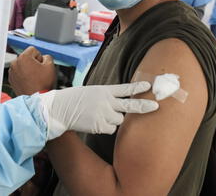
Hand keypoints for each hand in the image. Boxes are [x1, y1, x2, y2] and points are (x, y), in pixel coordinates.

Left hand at [9, 47, 55, 95]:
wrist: (37, 100)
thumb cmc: (43, 84)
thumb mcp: (51, 66)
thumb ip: (47, 57)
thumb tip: (44, 58)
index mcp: (23, 58)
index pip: (33, 50)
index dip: (40, 57)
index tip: (41, 66)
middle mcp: (14, 63)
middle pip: (26, 57)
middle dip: (33, 63)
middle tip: (39, 73)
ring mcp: (11, 72)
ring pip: (22, 65)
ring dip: (28, 69)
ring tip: (34, 78)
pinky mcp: (11, 80)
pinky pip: (18, 73)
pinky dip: (23, 76)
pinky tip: (30, 82)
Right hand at [38, 82, 158, 139]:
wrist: (60, 109)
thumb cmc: (75, 100)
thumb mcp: (92, 92)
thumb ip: (106, 96)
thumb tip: (121, 104)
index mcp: (104, 90)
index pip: (125, 88)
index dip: (137, 87)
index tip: (149, 86)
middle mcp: (106, 101)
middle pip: (130, 105)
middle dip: (144, 106)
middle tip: (156, 106)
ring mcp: (103, 114)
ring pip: (119, 120)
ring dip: (114, 119)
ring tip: (99, 115)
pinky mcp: (99, 125)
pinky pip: (111, 129)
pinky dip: (106, 127)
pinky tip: (95, 123)